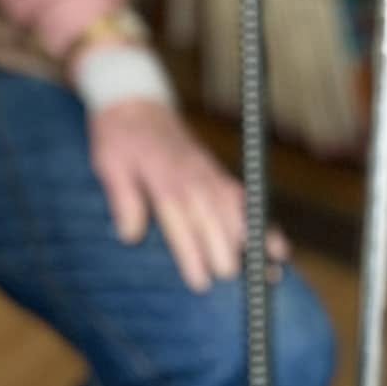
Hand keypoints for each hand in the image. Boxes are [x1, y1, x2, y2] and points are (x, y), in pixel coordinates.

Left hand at [88, 99, 288, 293]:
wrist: (135, 103)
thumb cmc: (120, 139)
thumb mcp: (108, 164)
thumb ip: (122, 198)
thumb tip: (129, 237)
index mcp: (161, 177)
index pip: (179, 218)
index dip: (191, 251)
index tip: (200, 282)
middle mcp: (191, 176)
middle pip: (213, 217)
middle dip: (224, 250)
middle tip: (232, 281)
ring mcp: (209, 174)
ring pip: (236, 210)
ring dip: (254, 241)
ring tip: (270, 273)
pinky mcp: (218, 174)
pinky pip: (245, 199)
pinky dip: (262, 223)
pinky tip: (278, 248)